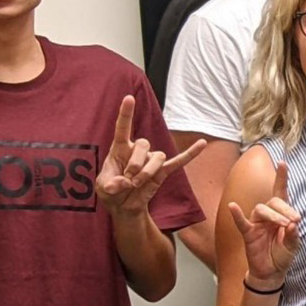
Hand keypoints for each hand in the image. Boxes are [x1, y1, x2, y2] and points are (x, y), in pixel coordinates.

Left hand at [95, 96, 203, 220]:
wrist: (124, 207)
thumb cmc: (111, 193)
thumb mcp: (103, 189)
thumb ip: (110, 185)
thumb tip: (124, 182)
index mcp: (120, 149)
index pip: (123, 128)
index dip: (126, 114)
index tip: (129, 98)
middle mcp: (137, 151)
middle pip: (143, 144)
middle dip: (135, 164)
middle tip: (128, 180)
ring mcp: (151, 160)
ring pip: (157, 157)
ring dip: (147, 172)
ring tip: (137, 184)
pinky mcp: (162, 171)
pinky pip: (178, 161)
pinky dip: (190, 154)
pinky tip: (201, 144)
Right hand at [226, 160, 300, 287]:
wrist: (272, 272)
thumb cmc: (283, 255)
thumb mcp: (294, 246)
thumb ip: (293, 235)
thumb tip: (293, 224)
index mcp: (281, 215)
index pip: (281, 193)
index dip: (281, 178)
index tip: (282, 163)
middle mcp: (268, 215)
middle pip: (274, 202)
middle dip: (286, 209)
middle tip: (295, 220)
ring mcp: (257, 223)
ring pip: (262, 209)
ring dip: (274, 215)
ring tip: (284, 224)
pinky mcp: (248, 233)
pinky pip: (241, 222)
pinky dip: (237, 214)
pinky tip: (233, 206)